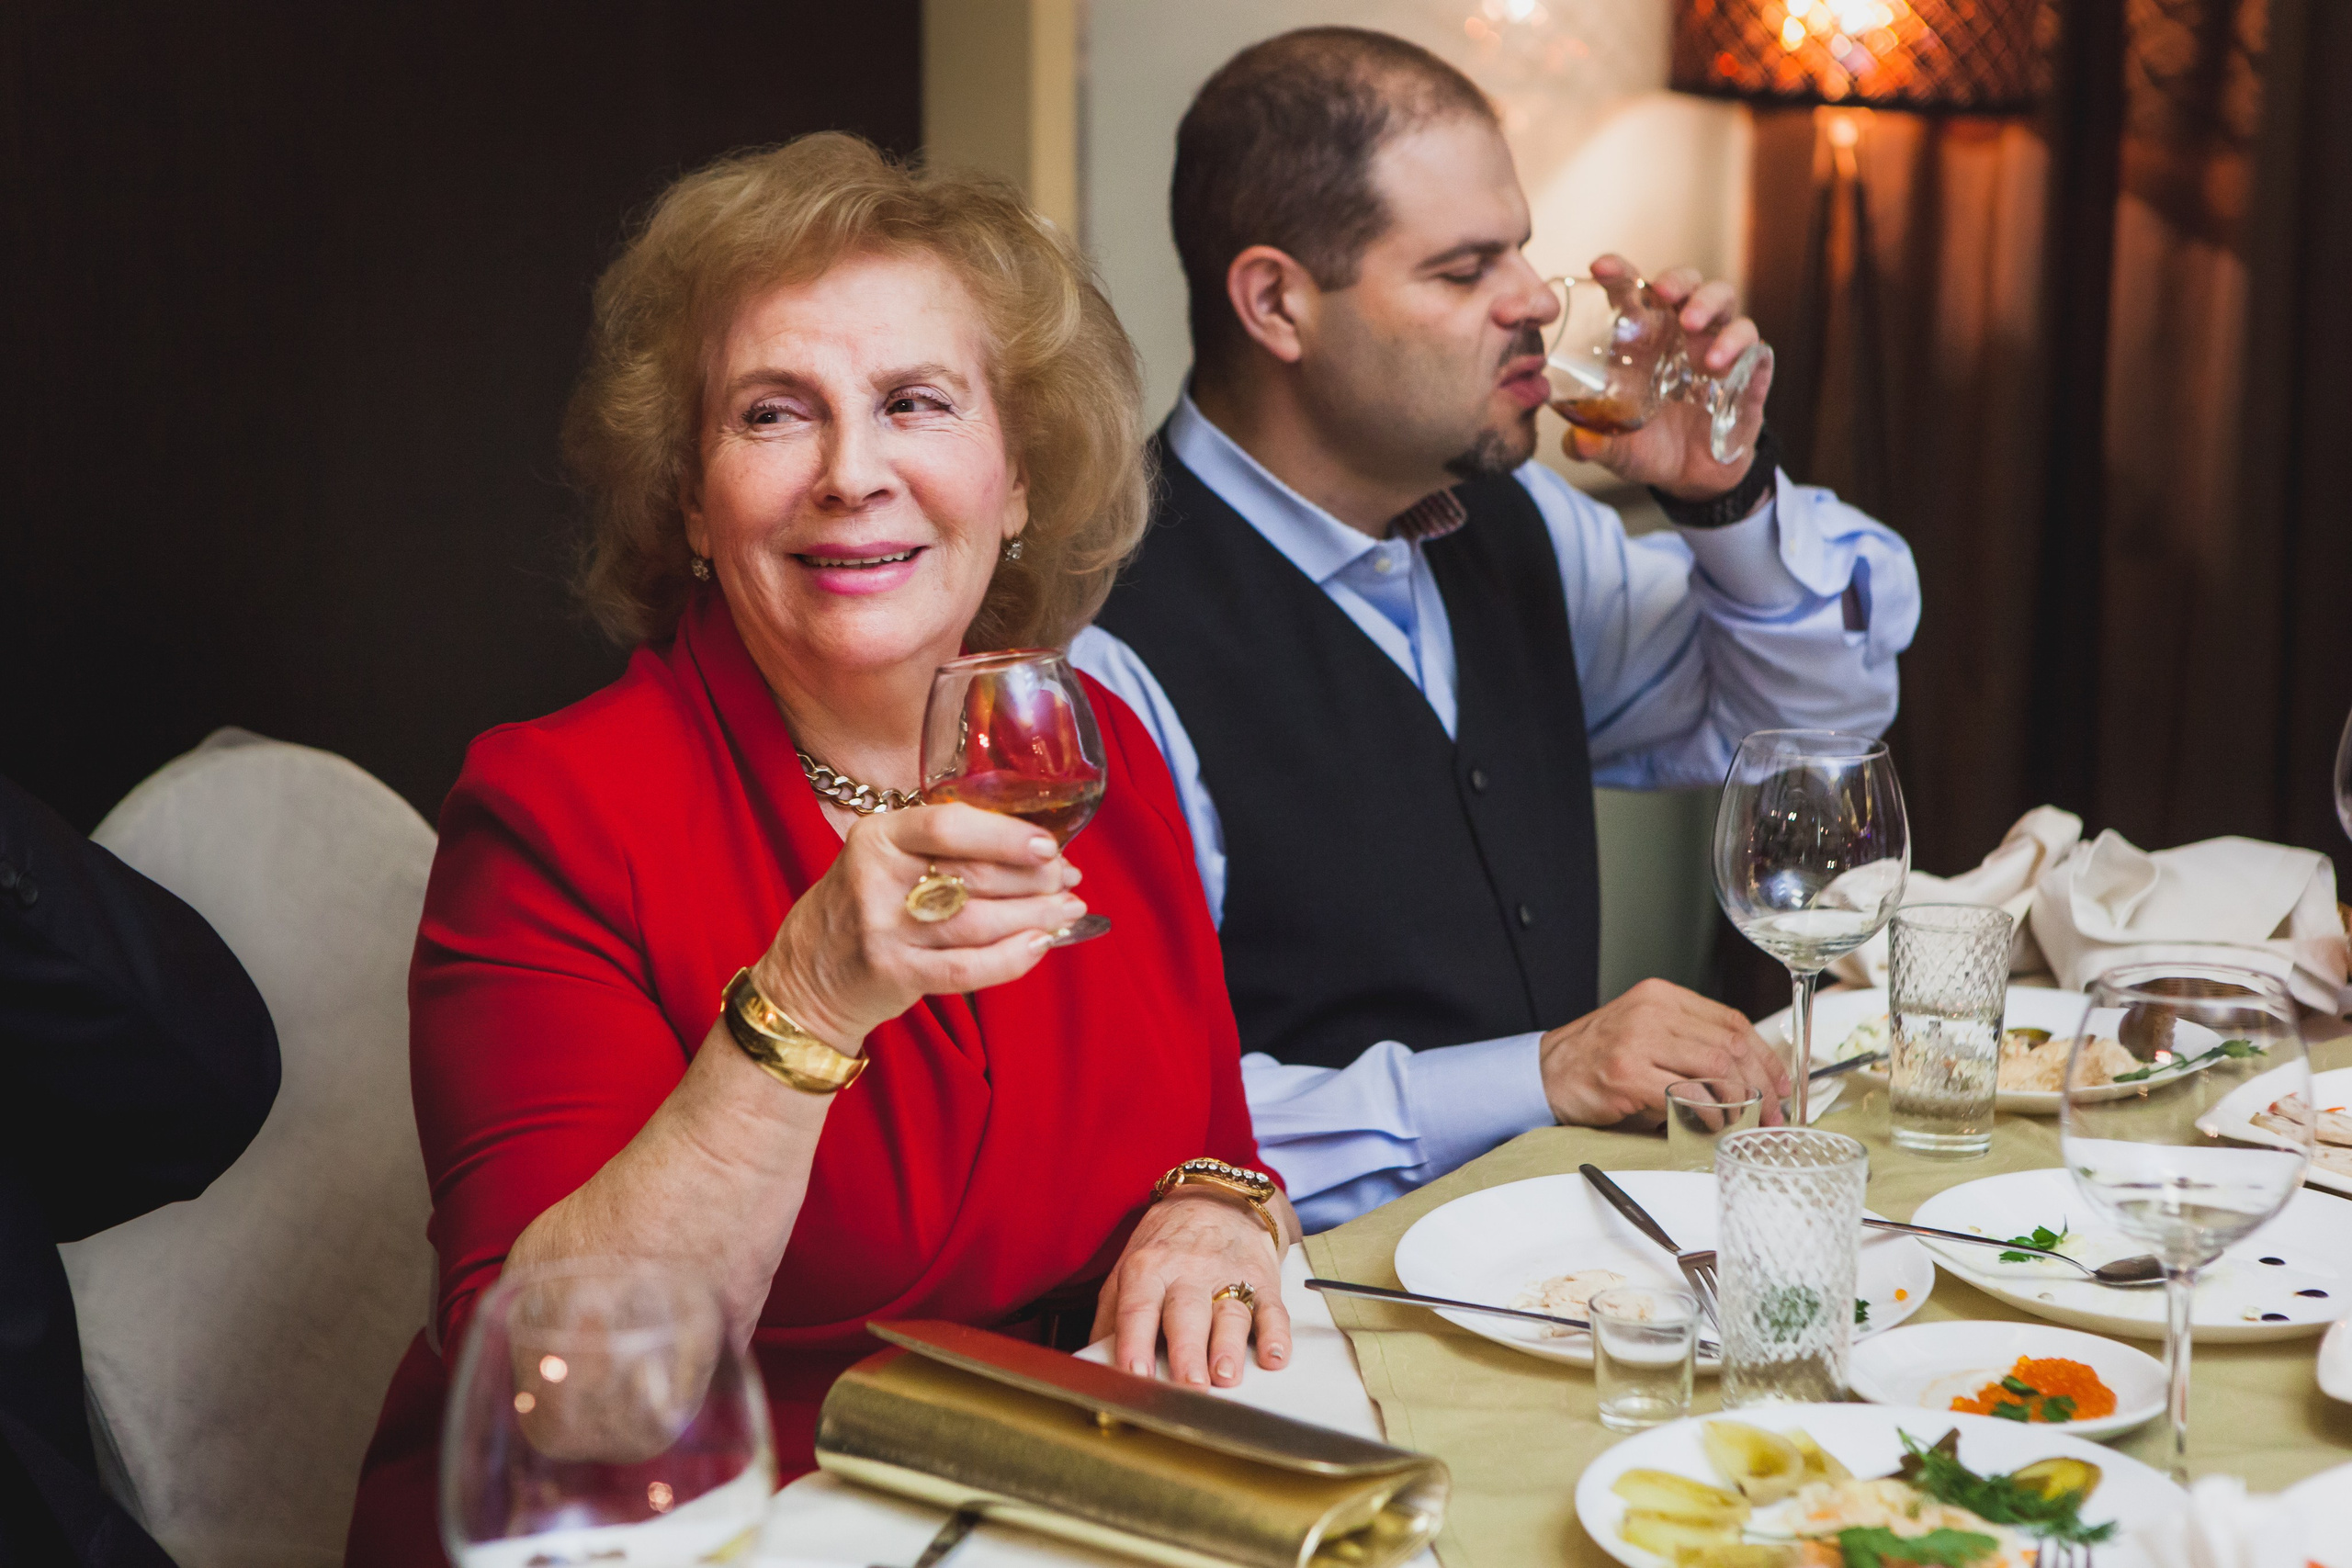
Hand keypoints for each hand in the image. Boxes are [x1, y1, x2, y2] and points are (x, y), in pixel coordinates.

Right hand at [751, 802, 1085, 1048]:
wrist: (807, 976)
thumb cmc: (866, 906)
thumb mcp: (887, 857)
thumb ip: (945, 846)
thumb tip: (1037, 848)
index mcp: (878, 835)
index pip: (950, 826)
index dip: (1007, 835)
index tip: (1050, 845)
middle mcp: (876, 878)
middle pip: (974, 875)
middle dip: (1035, 879)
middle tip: (1069, 880)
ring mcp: (883, 929)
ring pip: (979, 922)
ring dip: (1035, 917)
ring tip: (1067, 911)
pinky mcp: (893, 973)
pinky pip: (966, 968)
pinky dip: (1011, 958)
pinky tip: (1040, 946)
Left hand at [1093, 1188, 1297, 1387]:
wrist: (1218, 1198)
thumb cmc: (1167, 1244)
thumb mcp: (1128, 1266)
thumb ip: (1111, 1315)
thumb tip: (1094, 1362)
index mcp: (1147, 1269)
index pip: (1137, 1309)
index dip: (1135, 1343)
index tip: (1135, 1376)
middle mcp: (1187, 1271)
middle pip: (1185, 1313)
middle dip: (1187, 1351)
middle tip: (1189, 1386)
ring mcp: (1228, 1276)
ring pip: (1230, 1312)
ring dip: (1229, 1346)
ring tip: (1226, 1376)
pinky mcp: (1263, 1281)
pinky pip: (1272, 1308)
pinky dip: (1277, 1333)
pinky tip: (1275, 1355)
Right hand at [1538, 978, 1789, 1127]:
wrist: (1545, 1073)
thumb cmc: (1598, 1057)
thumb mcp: (1645, 1032)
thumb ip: (1688, 1041)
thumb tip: (1749, 1074)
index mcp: (1661, 997)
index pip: (1731, 1021)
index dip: (1764, 1055)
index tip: (1781, 1083)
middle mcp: (1652, 1012)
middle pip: (1730, 1045)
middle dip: (1762, 1084)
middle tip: (1773, 1113)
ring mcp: (1638, 1041)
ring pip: (1715, 1069)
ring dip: (1739, 1102)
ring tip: (1743, 1121)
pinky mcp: (1628, 1074)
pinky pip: (1687, 1095)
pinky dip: (1709, 1114)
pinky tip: (1712, 1124)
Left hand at [1561, 255, 1771, 502]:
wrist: (1693, 478)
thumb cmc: (1650, 447)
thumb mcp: (1617, 449)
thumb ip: (1592, 445)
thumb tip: (1576, 443)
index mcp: (1647, 340)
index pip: (1635, 293)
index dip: (1620, 273)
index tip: (1599, 267)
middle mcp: (1683, 336)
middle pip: (1687, 285)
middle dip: (1677, 280)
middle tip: (1664, 294)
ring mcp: (1717, 351)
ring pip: (1725, 303)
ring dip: (1709, 305)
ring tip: (1692, 327)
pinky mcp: (1748, 376)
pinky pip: (1756, 350)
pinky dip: (1745, 349)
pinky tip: (1727, 364)